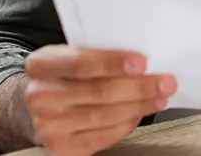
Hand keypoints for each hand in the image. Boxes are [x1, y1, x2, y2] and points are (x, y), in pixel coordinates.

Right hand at [22, 45, 176, 155]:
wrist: (36, 108)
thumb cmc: (63, 77)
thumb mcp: (70, 56)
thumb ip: (97, 54)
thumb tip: (142, 62)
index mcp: (41, 65)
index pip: (80, 63)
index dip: (113, 63)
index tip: (142, 62)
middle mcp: (40, 95)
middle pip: (99, 91)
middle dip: (139, 87)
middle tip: (164, 82)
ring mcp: (49, 124)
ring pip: (105, 115)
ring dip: (139, 106)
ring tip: (159, 97)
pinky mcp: (62, 147)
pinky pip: (103, 136)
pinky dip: (127, 124)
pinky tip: (139, 113)